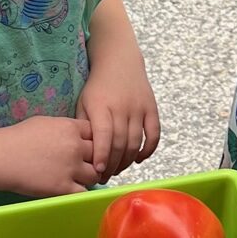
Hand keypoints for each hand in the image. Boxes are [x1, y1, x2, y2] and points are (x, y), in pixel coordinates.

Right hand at [0, 115, 96, 197]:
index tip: (87, 147)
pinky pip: (84, 191)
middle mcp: (75, 147)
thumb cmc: (18, 138)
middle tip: (87, 164)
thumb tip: (75, 134)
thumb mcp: (46, 122)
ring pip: (95, 174)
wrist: (1, 157)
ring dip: (90, 176)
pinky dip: (81, 191)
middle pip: (100, 153)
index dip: (93, 141)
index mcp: (70, 128)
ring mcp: (71, 167)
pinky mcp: (63, 187)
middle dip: (95, 158)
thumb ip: (65, 128)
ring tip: (80, 178)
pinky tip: (72, 189)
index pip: (96, 133)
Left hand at [79, 58, 161, 181]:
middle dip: (112, 165)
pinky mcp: (151, 108)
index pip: (103, 136)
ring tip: (117, 170)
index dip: (101, 156)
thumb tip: (83, 154)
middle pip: (120, 144)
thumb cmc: (97, 85)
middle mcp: (122, 107)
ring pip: (135, 142)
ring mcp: (139, 107)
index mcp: (101, 106)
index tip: (97, 172)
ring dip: (127, 161)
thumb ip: (83, 126)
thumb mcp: (83, 102)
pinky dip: (148, 150)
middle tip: (104, 177)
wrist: (119, 60)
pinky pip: (153, 134)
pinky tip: (138, 159)